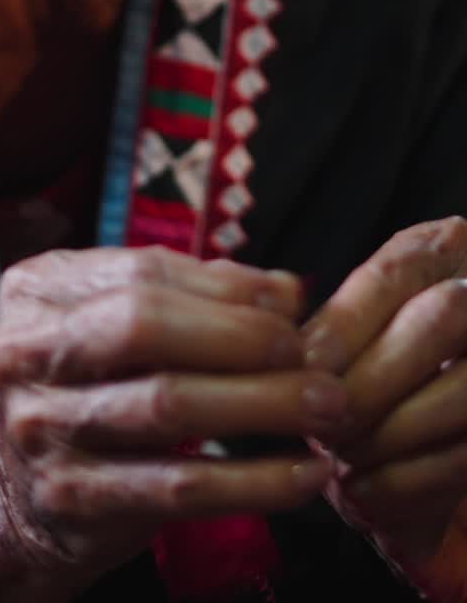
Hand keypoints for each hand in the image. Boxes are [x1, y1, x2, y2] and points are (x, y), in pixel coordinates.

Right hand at [0, 247, 343, 602]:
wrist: (16, 494)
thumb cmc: (91, 385)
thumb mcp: (119, 323)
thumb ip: (197, 296)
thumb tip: (287, 290)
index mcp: (37, 290)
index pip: (145, 274)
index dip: (228, 287)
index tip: (291, 305)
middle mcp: (25, 352)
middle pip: (144, 329)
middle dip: (242, 338)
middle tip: (312, 356)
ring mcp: (41, 428)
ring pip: (168, 406)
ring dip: (264, 404)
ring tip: (327, 407)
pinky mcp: (72, 500)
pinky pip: (179, 489)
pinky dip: (253, 482)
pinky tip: (304, 475)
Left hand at [303, 218, 466, 588]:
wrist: (427, 415)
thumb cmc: (379, 357)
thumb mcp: (361, 323)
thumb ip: (330, 328)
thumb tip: (289, 357)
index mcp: (439, 248)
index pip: (392, 275)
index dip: (346, 325)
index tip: (303, 369)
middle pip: (440, 320)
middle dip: (373, 382)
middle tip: (323, 423)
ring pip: (463, 391)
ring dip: (391, 435)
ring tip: (341, 458)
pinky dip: (411, 480)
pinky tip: (365, 490)